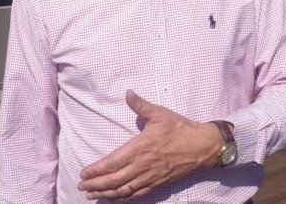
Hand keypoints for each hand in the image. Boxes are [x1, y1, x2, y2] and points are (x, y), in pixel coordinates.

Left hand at [77, 89, 220, 200]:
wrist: (203, 146)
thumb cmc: (180, 129)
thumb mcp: (160, 114)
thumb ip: (141, 105)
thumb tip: (128, 92)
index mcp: (140, 147)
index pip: (112, 162)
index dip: (96, 170)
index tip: (84, 173)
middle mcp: (142, 165)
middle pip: (114, 179)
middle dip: (96, 184)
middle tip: (82, 187)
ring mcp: (150, 177)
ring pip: (124, 189)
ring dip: (106, 193)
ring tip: (92, 195)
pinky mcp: (158, 183)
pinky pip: (137, 193)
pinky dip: (123, 197)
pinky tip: (115, 198)